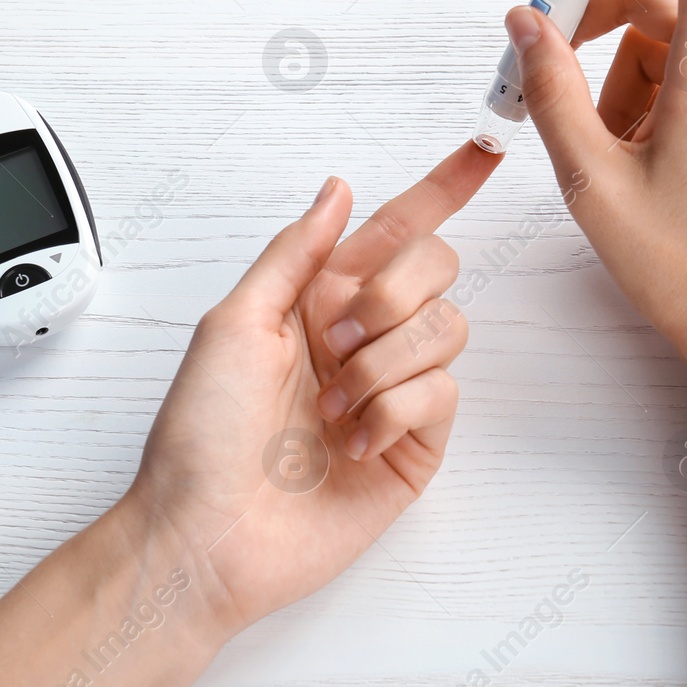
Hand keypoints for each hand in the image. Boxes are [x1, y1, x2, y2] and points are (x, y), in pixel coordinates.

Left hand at [124, 143, 499, 640]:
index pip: (396, 228)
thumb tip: (338, 188)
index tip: (485, 150)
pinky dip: (393, 411)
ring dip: (381, 364)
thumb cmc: (201, 437)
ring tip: (330, 407)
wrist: (208, 536)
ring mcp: (394, 390)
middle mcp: (363, 337)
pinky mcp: (416, 443)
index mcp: (319, 299)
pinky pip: (443, 394)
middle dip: (392, 292)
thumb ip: (297, 251)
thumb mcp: (233, 322)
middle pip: (436, 268)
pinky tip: (352, 441)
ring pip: (446, 330)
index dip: (443, 187)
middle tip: (335, 339)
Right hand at [504, 0, 686, 369]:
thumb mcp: (592, 184)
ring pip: (678, 46)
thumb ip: (551, 91)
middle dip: (598, 39)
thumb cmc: (681, 269)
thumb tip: (526, 20)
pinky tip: (649, 167)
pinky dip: (661, 100)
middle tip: (546, 95)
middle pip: (660, 4)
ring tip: (613, 166)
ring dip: (627, 85)